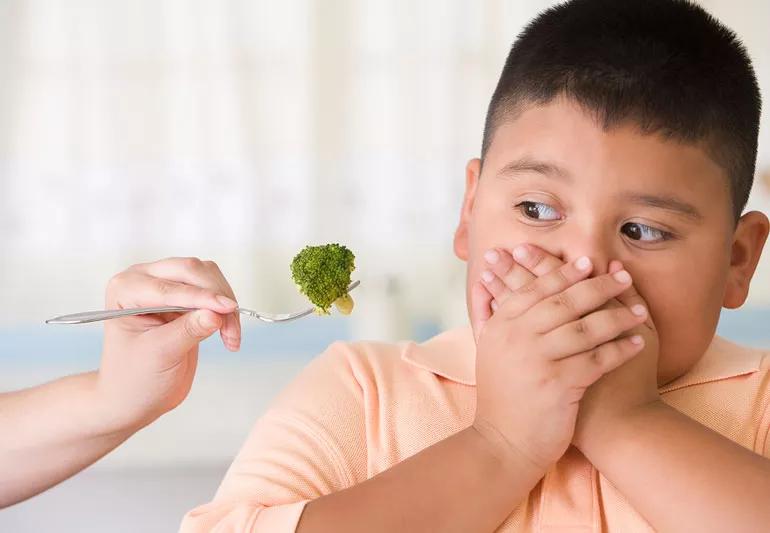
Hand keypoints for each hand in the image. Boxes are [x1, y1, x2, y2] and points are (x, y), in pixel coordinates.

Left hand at [98, 257, 240, 430]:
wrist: (135, 397)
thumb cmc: (135, 379)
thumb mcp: (159, 355)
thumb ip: (187, 331)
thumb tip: (216, 313)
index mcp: (125, 289)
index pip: (169, 286)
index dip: (202, 297)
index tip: (227, 309)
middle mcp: (144, 279)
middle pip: (191, 270)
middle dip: (216, 297)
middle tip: (231, 328)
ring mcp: (166, 285)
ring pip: (208, 276)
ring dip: (225, 303)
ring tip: (230, 336)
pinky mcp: (186, 296)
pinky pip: (214, 290)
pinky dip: (226, 309)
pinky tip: (228, 334)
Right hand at [469, 248, 647, 470]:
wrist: (502, 442)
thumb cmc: (501, 394)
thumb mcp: (486, 350)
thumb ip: (486, 314)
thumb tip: (485, 282)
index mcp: (501, 325)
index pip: (537, 289)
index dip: (564, 273)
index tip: (589, 262)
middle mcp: (517, 337)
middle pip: (564, 302)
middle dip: (597, 286)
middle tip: (622, 276)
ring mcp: (536, 360)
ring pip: (584, 328)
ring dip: (617, 317)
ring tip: (639, 312)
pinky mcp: (557, 384)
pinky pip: (597, 359)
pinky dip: (620, 350)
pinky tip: (637, 344)